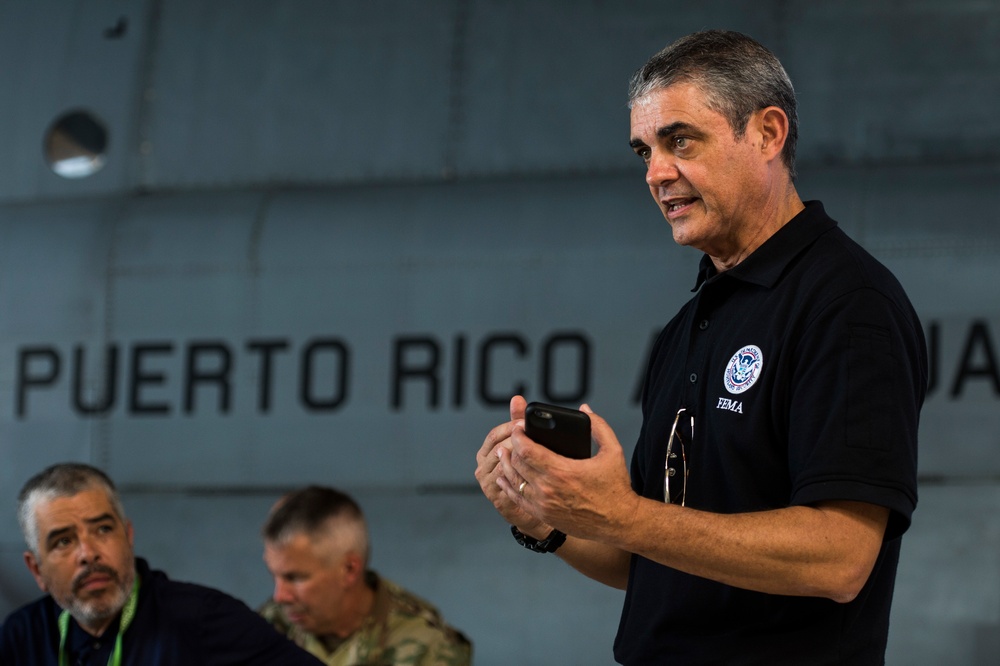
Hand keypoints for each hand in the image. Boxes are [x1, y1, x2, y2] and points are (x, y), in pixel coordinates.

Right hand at [474, 395, 550, 537]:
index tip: (525, 422)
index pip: (494, 435)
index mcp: (486, 451)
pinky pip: (507, 483)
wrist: (534, 507)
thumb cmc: (527, 472)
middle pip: (497, 449)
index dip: (509, 427)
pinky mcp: (496, 497)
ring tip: (536, 452)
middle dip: (516, 441)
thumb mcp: (522, 444)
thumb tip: (517, 398)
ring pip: (503, 465)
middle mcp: (482, 466)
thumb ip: (517, 423)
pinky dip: (520, 475)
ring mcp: (487, 482)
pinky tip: (534, 470)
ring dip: (519, 457)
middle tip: (533, 434)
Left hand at [497, 403, 638, 542]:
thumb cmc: (616, 487)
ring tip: (504, 453)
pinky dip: (508, 486)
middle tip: (512, 437)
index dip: (519, 435)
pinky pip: (517, 499)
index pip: (527, 450)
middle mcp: (548, 489)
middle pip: (518, 463)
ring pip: (514, 481)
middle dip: (512, 447)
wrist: (619, 522)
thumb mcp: (613, 451)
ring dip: (506, 465)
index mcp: (562, 471)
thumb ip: (599, 426)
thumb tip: (585, 409)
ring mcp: (543, 504)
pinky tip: (505, 478)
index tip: (519, 427)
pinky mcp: (543, 516)